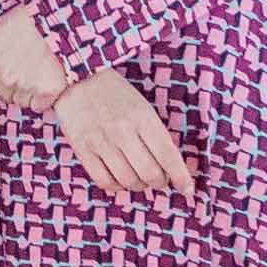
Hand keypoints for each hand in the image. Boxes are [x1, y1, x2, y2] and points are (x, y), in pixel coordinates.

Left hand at [0, 7, 71, 111]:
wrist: (60, 17)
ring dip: (26, 92)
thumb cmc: (28, 20)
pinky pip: (39, 106)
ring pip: (21, 102)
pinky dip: (43, 97)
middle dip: (10, 86)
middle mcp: (7, 77)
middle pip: (3, 97)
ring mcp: (29, 85)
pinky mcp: (50, 90)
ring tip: (36, 69)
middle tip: (23, 66)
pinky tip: (46, 77)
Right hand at [51, 71, 192, 197]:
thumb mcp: (142, 107)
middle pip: (150, 174)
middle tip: (160, 179)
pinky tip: (120, 179)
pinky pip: (104, 181)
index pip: (168, 156)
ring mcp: (101, 141)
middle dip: (160, 182)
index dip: (181, 177)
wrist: (78, 77)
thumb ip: (155, 134)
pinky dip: (116, 186)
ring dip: (139, 185)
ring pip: (128, 181)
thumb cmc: (115, 93)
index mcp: (143, 117)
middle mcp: (122, 131)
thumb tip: (169, 167)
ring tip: (139, 178)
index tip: (187, 189)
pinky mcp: (82, 149)